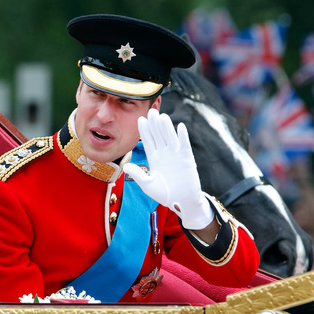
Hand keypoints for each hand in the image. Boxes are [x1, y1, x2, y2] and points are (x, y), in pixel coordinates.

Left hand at [124, 109, 213, 229]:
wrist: (181, 202)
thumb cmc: (164, 194)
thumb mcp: (147, 185)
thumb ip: (138, 174)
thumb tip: (126, 166)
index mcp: (154, 158)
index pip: (148, 141)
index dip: (144, 131)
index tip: (140, 119)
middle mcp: (164, 153)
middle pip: (158, 135)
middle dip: (154, 124)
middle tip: (151, 111)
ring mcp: (176, 155)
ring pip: (170, 137)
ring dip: (166, 127)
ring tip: (162, 116)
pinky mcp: (187, 159)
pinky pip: (184, 145)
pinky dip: (183, 136)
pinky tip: (180, 126)